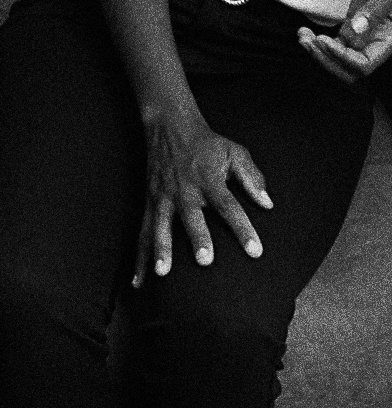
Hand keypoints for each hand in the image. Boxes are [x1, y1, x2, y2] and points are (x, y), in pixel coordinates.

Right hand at [133, 110, 271, 286]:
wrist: (169, 126)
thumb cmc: (206, 143)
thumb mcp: (234, 151)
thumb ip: (251, 177)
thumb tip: (268, 204)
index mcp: (208, 179)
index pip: (228, 206)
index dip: (242, 228)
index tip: (255, 251)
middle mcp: (185, 190)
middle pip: (191, 215)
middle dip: (197, 237)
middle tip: (204, 260)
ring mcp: (163, 196)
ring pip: (160, 224)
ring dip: (160, 248)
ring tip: (162, 273)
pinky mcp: (149, 201)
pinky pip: (142, 231)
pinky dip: (139, 256)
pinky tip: (138, 281)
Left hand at [298, 0, 391, 82]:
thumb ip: (374, 10)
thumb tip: (355, 30)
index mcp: (388, 40)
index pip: (363, 64)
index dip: (341, 57)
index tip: (322, 39)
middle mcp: (375, 45)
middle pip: (348, 70)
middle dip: (325, 60)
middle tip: (308, 41)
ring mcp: (361, 38)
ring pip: (338, 60)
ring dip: (318, 52)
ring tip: (302, 36)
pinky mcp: (352, 29)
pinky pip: (334, 45)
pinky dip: (318, 43)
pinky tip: (305, 33)